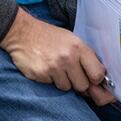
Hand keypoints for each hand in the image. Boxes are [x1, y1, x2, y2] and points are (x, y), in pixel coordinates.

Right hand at [0, 8, 115, 105]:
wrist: (22, 32)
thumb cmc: (49, 37)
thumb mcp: (71, 40)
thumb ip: (85, 58)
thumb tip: (99, 82)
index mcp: (79, 47)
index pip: (98, 74)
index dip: (95, 79)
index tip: (91, 78)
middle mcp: (68, 57)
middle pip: (83, 86)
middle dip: (78, 82)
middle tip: (69, 71)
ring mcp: (53, 67)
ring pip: (67, 88)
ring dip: (62, 81)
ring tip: (55, 67)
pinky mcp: (40, 74)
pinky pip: (51, 86)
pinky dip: (49, 80)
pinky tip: (45, 67)